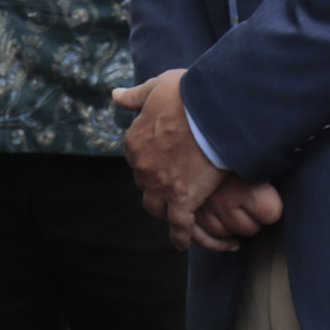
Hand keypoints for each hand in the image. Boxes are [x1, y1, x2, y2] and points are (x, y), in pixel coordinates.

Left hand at [113, 70, 282, 251]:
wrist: (214, 112)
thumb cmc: (188, 95)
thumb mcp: (156, 87)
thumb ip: (135, 96)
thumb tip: (114, 95)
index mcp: (134, 142)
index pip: (137, 157)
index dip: (153, 157)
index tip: (167, 156)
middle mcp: (142, 167)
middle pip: (146, 182)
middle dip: (158, 182)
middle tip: (177, 180)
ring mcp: (162, 186)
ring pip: (156, 206)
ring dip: (165, 208)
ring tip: (177, 212)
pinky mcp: (183, 200)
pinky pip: (179, 226)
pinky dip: (181, 236)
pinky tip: (183, 242)